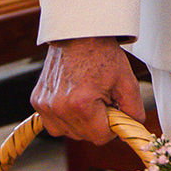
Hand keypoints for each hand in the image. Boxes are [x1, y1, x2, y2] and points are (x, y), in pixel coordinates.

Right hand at [30, 36, 144, 143]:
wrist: (77, 33)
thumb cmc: (102, 54)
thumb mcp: (126, 80)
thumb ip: (133, 109)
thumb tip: (133, 128)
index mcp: (81, 104)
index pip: (101, 137)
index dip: (112, 125)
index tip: (113, 108)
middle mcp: (59, 107)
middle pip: (85, 136)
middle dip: (96, 122)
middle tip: (100, 97)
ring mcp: (45, 105)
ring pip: (69, 133)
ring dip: (80, 121)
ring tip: (86, 96)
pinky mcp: (37, 101)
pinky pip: (53, 124)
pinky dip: (65, 117)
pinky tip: (72, 99)